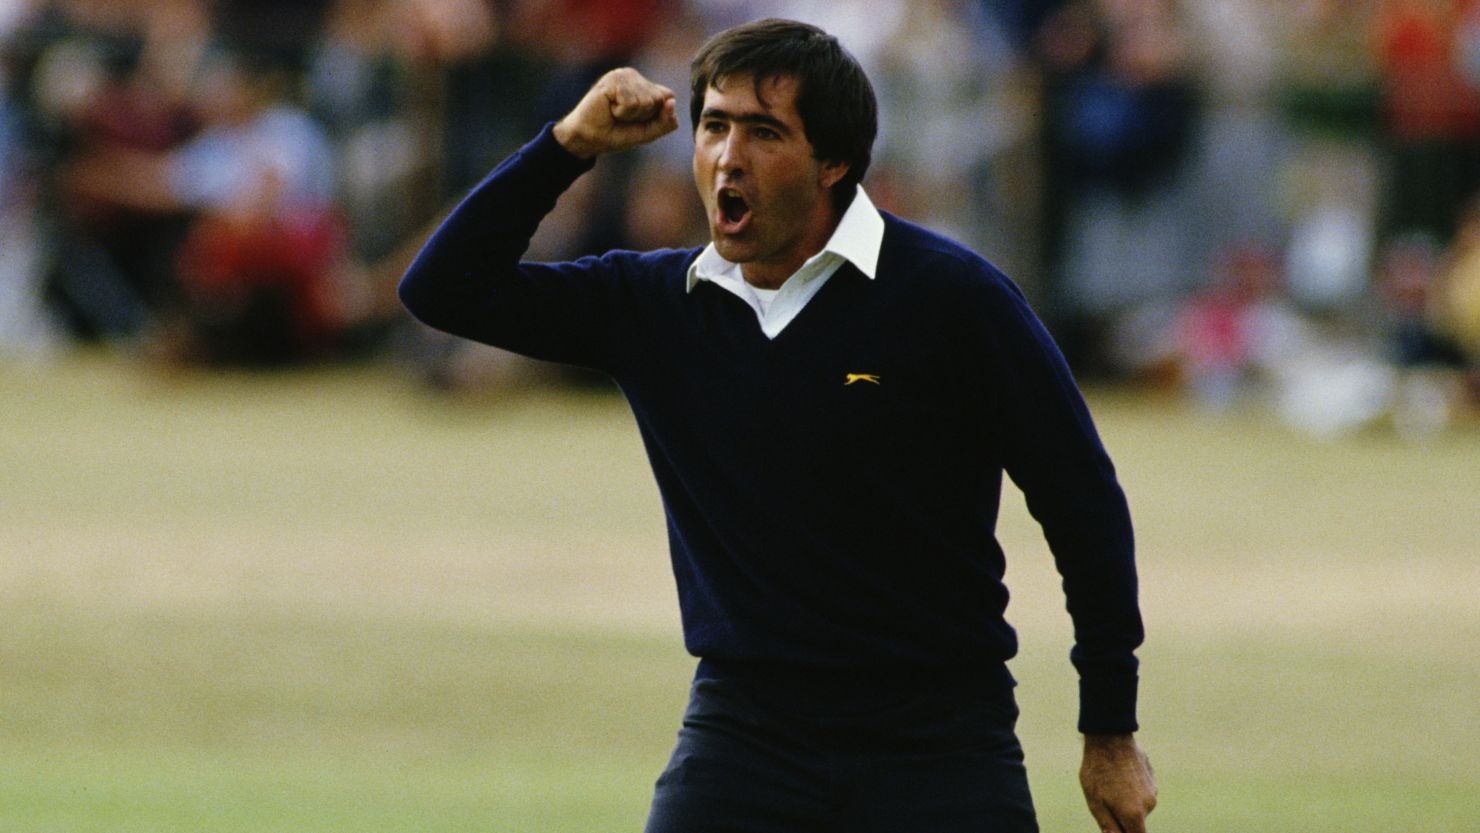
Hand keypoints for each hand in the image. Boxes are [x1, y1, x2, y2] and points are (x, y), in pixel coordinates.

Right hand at [553, 67, 678, 158]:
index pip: (668, 97)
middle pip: (658, 99)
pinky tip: (609, 108)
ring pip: (646, 101)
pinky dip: (621, 112)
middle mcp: (636, 77)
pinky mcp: (613, 79)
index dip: (656, 115)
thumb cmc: (616, 134)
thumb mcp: (647, 133)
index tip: (637, 120)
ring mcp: (624, 75)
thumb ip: (665, 122)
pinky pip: (630, 101)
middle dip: (643, 116)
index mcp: (646, 86)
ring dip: (630, 115)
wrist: (588, 138)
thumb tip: (672, 102)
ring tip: (615, 113)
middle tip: (623, 117)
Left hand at [1080, 734, 1156, 832]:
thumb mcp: (1095, 801)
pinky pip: (1141, 791)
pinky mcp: (1153, 778)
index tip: (1117, 827)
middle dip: (1121, 817)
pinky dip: (1130, 788)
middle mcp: (1149, 805)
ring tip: (1109, 782)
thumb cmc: (1097, 770)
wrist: (1109, 737)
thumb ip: (1108, 825)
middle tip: (1104, 798)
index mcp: (1134, 814)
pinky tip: (1118, 773)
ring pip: (1137, 805)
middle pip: (1135, 822)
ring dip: (1125, 801)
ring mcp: (1153, 791)